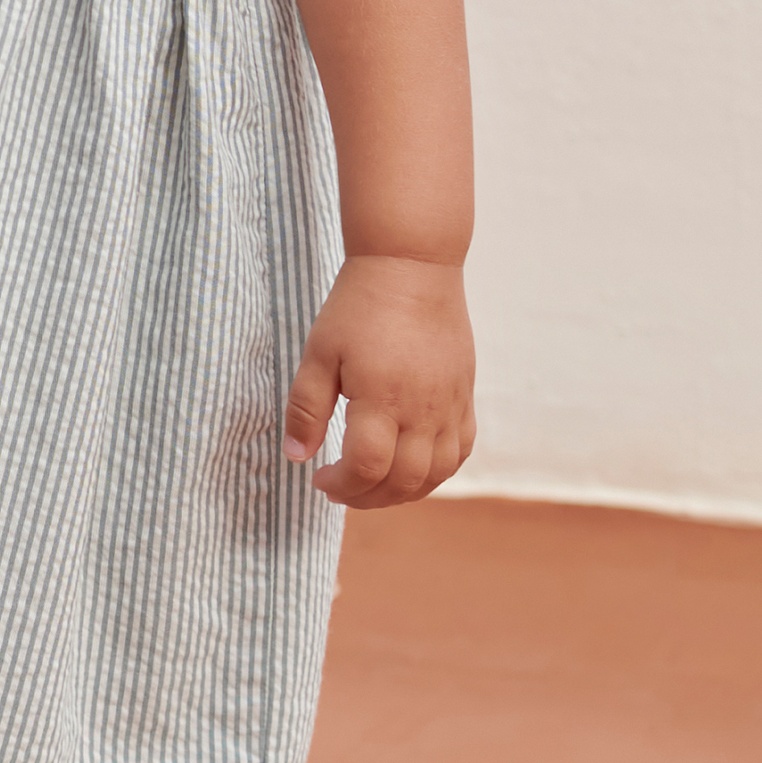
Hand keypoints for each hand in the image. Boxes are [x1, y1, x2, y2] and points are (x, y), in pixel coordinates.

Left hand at [283, 256, 475, 509]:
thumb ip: (306, 408)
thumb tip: (296, 457)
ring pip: (436, 474)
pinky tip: (411, 465)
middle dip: (368, 497)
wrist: (411, 265)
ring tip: (372, 483)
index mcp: (382, 398)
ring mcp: (450, 404)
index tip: (319, 478)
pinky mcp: (465, 395)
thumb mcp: (319, 352)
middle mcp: (423, 409)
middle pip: (403, 481)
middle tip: (341, 488)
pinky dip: (437, 471)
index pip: (367, 468)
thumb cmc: (358, 306)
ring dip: (403, 492)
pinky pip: (460, 450)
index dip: (341, 486)